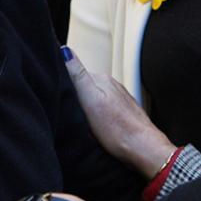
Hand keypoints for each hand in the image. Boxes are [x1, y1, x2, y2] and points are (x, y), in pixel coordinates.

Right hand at [64, 47, 176, 177]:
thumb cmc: (118, 130)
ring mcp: (119, 99)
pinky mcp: (122, 113)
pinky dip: (96, 115)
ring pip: (95, 98)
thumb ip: (78, 76)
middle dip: (75, 96)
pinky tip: (94, 126)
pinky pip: (104, 109)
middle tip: (68, 112)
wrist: (143, 149)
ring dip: (86, 106)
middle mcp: (113, 86)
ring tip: (80, 120)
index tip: (58, 96)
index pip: (75, 74)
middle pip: (85, 86)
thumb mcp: (91, 101)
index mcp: (103, 80)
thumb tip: (65, 51)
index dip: (64, 84)